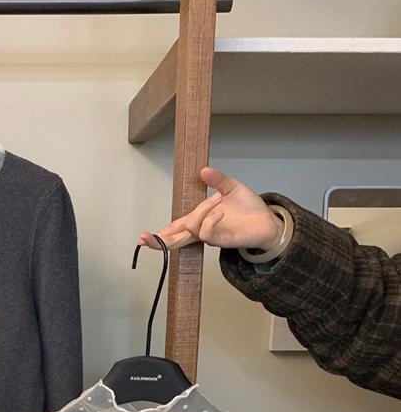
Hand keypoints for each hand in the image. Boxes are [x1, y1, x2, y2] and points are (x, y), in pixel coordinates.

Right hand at [138, 168, 282, 252]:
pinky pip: (207, 233)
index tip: (144, 236)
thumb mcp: (231, 187)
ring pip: (193, 229)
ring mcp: (211, 237)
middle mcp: (202, 230)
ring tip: (217, 200)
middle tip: (143, 238)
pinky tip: (219, 211)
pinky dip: (210, 220)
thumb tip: (203, 171)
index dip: (161, 233)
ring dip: (201, 212)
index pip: (175, 228)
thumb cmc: (249, 209)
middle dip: (158, 241)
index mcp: (200, 219)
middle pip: (174, 240)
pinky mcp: (222, 240)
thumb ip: (217, 180)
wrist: (267, 221)